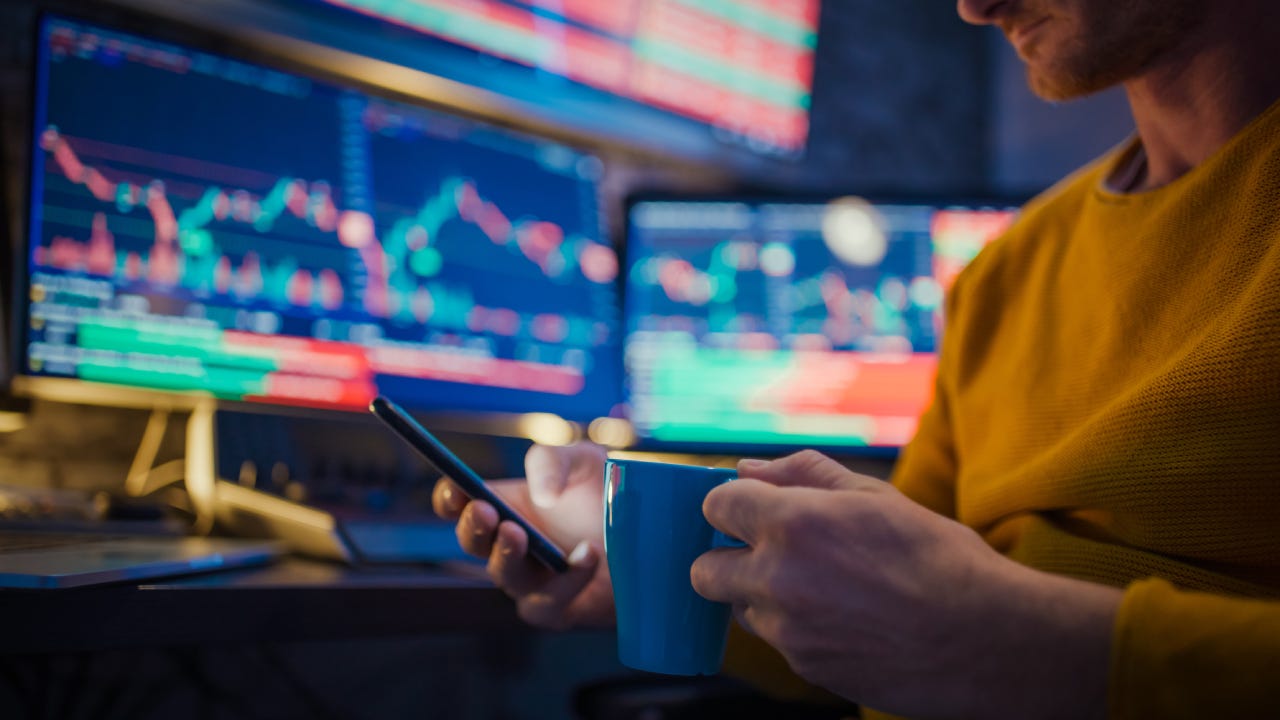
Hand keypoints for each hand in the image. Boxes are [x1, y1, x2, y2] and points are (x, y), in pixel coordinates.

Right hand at [432, 442, 614, 629]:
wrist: (653, 533)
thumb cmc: (608, 494)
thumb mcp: (583, 460)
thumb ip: (553, 462)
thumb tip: (540, 496)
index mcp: (503, 505)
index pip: (458, 504)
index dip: (449, 497)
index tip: (457, 487)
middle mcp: (509, 545)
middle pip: (473, 542)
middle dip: (474, 527)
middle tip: (486, 512)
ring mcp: (530, 580)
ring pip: (505, 577)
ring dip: (508, 556)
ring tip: (520, 534)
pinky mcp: (558, 608)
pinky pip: (548, 602)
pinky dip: (567, 579)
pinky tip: (587, 554)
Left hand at [690, 450, 1121, 719]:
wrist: (986, 641)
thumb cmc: (938, 559)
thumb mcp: (875, 497)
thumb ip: (802, 475)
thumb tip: (748, 468)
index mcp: (794, 524)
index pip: (716, 505)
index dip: (733, 504)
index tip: (752, 509)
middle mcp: (779, 579)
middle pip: (705, 570)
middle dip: (727, 557)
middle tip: (770, 552)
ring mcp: (788, 631)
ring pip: (742, 609)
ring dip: (763, 595)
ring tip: (824, 587)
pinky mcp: (805, 668)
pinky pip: (779, 641)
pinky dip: (796, 628)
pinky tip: (845, 619)